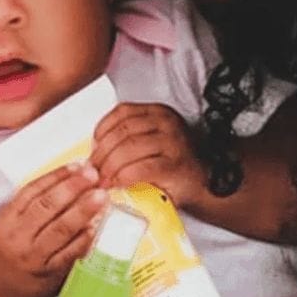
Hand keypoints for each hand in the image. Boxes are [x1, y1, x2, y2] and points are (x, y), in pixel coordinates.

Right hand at [0, 162, 106, 296]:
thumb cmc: (7, 249)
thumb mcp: (9, 222)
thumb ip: (33, 203)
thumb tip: (70, 179)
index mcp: (7, 218)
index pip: (32, 190)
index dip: (57, 175)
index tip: (78, 165)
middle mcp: (19, 237)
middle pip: (47, 207)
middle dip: (73, 188)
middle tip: (93, 175)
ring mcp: (35, 257)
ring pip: (60, 229)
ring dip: (83, 211)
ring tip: (101, 196)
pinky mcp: (49, 275)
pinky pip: (70, 254)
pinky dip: (84, 239)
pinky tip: (96, 226)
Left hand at [92, 102, 206, 207]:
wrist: (204, 185)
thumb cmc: (174, 166)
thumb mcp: (152, 142)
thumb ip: (128, 138)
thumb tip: (95, 149)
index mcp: (159, 112)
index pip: (122, 112)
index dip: (102, 129)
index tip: (93, 146)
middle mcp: (167, 123)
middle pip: (122, 131)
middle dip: (102, 153)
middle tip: (93, 170)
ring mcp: (173, 143)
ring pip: (128, 148)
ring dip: (109, 166)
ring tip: (102, 179)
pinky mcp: (175, 166)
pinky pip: (141, 168)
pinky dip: (124, 177)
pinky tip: (118, 183)